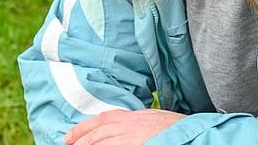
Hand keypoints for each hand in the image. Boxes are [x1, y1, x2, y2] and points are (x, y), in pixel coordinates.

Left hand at [63, 109, 184, 143]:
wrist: (189, 134)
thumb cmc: (176, 127)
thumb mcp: (154, 117)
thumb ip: (137, 121)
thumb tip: (125, 125)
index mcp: (132, 116)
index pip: (101, 119)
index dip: (82, 128)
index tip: (70, 136)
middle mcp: (127, 126)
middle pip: (96, 133)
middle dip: (79, 140)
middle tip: (68, 144)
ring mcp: (129, 139)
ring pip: (100, 143)